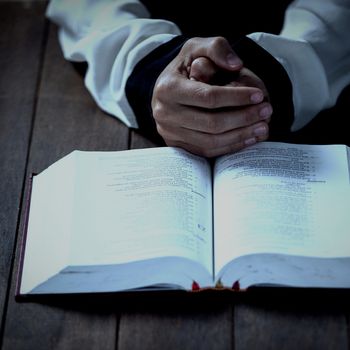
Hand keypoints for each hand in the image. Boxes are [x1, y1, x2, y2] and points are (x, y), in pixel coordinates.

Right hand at [151, 37, 271, 157]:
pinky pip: (207, 151)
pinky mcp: (177, 145)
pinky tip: (248, 138)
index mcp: (168, 88)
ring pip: (210, 141)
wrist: (166, 89)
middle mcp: (165, 113)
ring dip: (240, 135)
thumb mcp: (197, 47)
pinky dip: (230, 146)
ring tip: (262, 127)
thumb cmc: (185, 66)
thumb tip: (236, 65)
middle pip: (211, 123)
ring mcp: (169, 132)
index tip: (259, 95)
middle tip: (267, 111)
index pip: (208, 97)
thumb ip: (217, 48)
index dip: (236, 97)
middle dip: (243, 118)